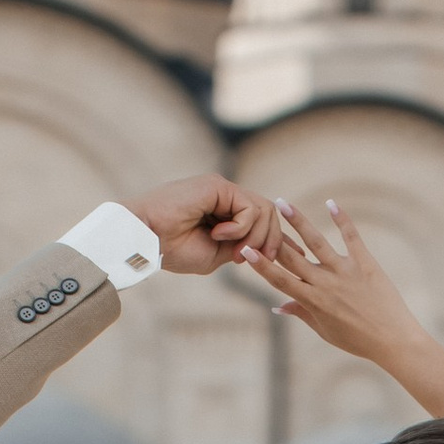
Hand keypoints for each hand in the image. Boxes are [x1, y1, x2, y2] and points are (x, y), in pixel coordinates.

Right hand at [127, 174, 281, 276]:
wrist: (147, 238)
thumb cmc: (173, 250)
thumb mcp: (215, 256)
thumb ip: (239, 247)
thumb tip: (262, 247)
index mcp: (225, 213)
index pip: (263, 219)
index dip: (281, 237)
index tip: (296, 255)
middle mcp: (226, 197)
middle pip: (270, 213)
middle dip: (271, 240)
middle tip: (252, 258)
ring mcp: (223, 189)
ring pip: (265, 210)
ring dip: (255, 236)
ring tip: (233, 249)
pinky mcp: (218, 185)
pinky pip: (248, 208)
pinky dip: (240, 227)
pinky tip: (218, 234)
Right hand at [237, 201, 443, 417]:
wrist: (393, 340)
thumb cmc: (358, 340)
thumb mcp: (326, 331)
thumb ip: (302, 314)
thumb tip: (278, 307)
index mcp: (313, 301)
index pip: (280, 280)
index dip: (262, 264)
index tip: (245, 250)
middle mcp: (325, 284)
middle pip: (293, 256)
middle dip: (273, 237)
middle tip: (258, 216)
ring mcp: (345, 271)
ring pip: (316, 242)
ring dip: (298, 221)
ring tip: (282, 203)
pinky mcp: (365, 263)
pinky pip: (351, 237)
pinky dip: (342, 219)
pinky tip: (331, 203)